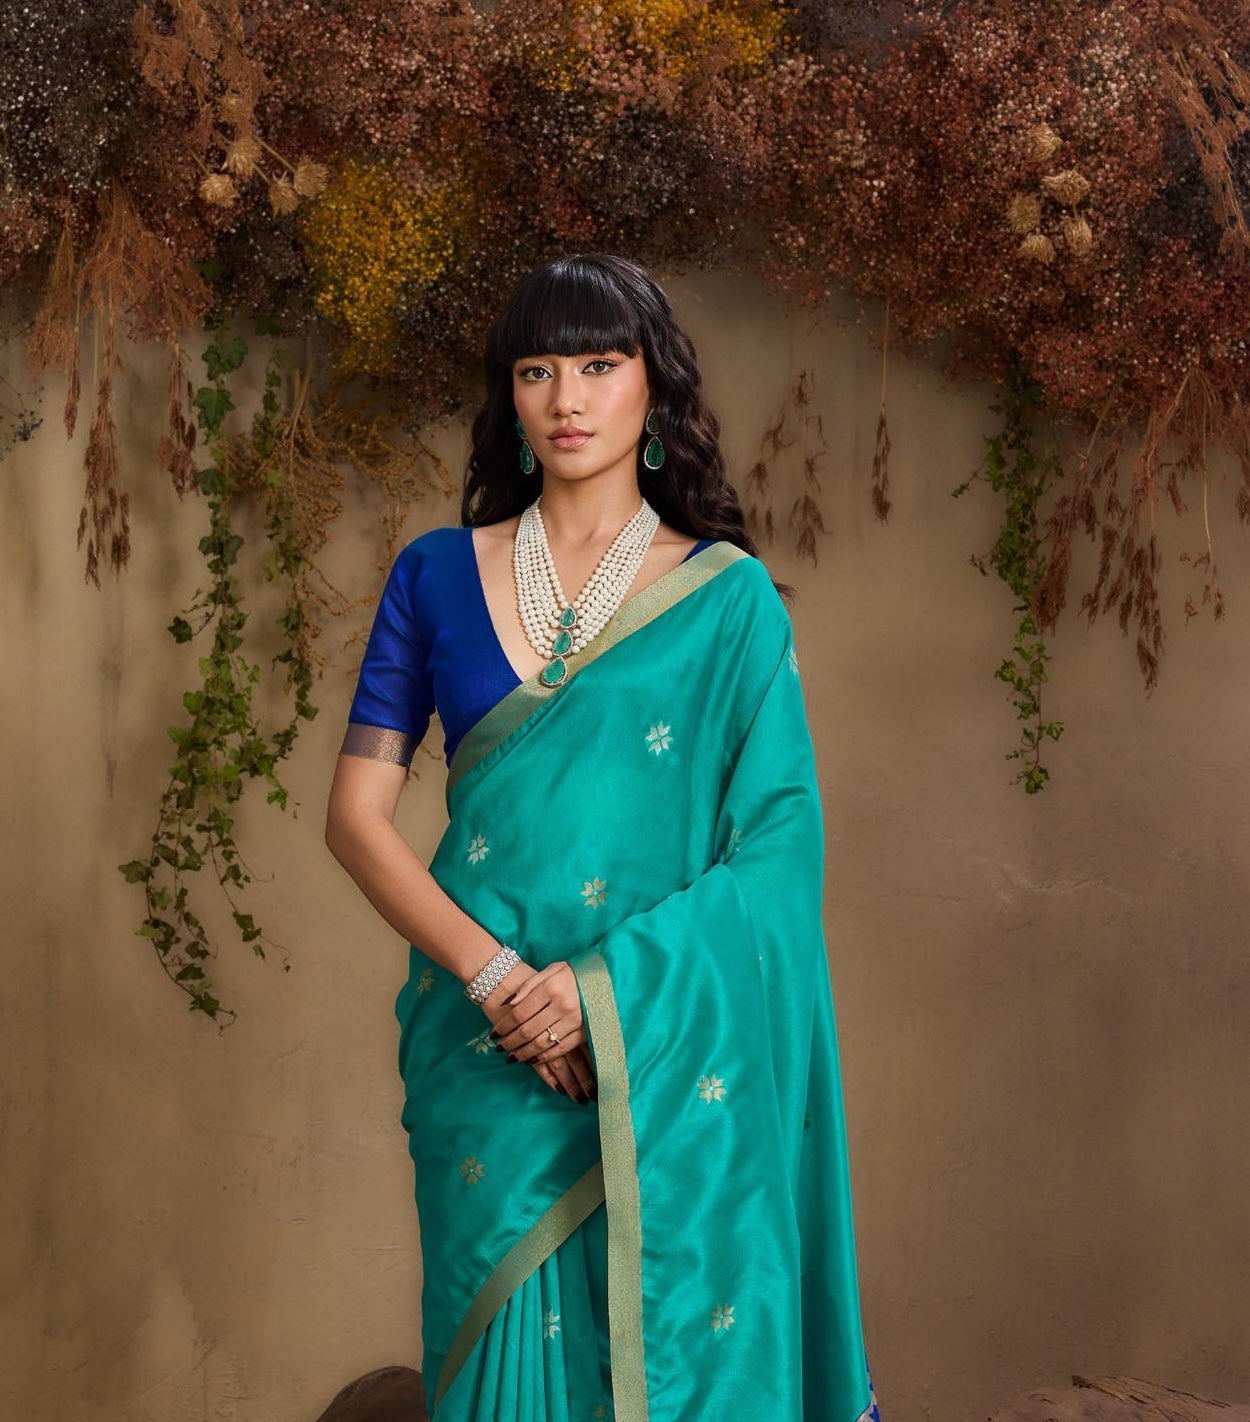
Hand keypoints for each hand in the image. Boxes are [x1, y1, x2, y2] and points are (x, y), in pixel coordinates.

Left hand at [479, 961, 597, 1103]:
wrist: (607, 977)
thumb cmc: (574, 973)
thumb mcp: (551, 969)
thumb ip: (529, 986)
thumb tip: (508, 1003)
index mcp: (551, 987)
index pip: (520, 1013)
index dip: (504, 1025)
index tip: (494, 1034)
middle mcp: (562, 1005)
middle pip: (528, 1030)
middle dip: (510, 1042)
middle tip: (499, 1048)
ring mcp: (575, 1021)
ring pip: (542, 1043)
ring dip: (523, 1053)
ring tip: (511, 1057)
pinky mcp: (585, 1032)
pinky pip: (560, 1049)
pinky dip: (544, 1057)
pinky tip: (532, 1060)